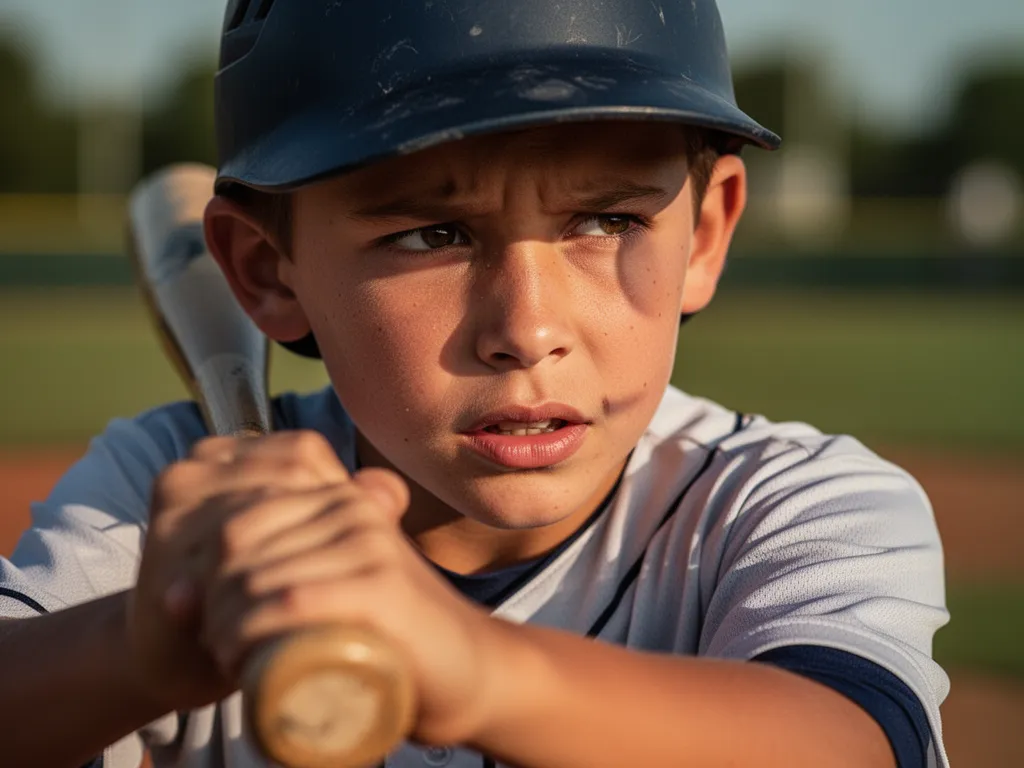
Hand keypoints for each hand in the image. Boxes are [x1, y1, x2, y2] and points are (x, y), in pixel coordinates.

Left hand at [126, 431, 500, 744]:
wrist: (463, 667)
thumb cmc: (380, 633)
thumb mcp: (320, 590)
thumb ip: (265, 577)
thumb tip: (171, 596)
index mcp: (336, 495)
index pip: (235, 515)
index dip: (200, 568)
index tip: (198, 616)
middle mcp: (352, 506)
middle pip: (236, 542)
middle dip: (206, 599)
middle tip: (211, 644)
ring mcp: (370, 543)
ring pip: (257, 575)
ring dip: (220, 624)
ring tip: (224, 656)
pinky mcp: (382, 587)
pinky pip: (291, 599)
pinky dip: (250, 632)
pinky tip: (238, 658)